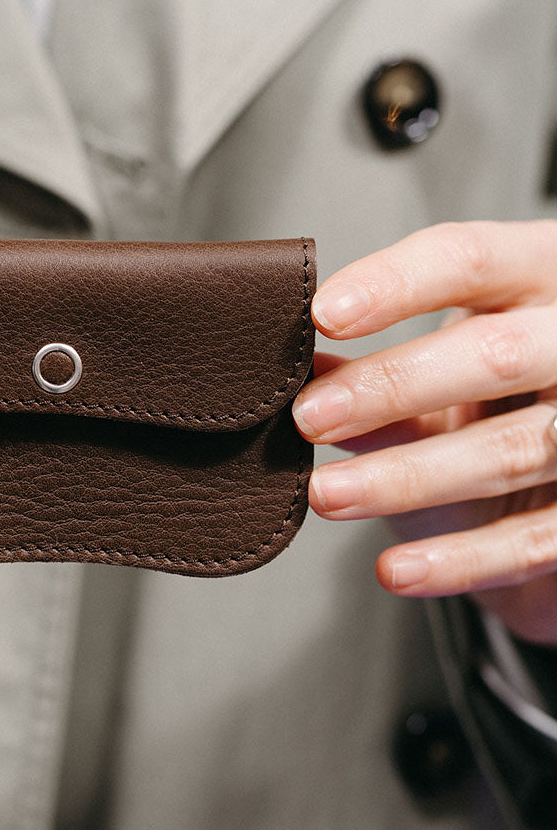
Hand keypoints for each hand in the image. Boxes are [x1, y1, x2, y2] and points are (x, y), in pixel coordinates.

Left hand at [293, 221, 556, 643]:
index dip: (394, 284)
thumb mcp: (444, 358)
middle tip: (309, 417)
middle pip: (494, 354)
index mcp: (539, 273)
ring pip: (510, 450)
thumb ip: (378, 365)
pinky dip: (462, 561)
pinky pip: (536, 540)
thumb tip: (297, 372)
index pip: (469, 259)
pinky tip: (396, 569)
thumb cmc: (495, 386)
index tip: (321, 314)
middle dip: (393, 387)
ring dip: (408, 478)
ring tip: (327, 495)